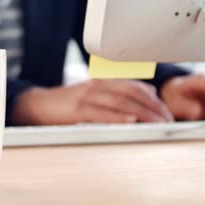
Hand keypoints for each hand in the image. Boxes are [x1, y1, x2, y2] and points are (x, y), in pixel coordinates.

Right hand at [12, 80, 173, 124]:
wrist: (38, 104)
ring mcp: (86, 96)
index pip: (134, 86)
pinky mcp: (76, 109)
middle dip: (152, 106)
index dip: (153, 98)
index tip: (166, 111)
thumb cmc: (67, 102)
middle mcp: (97, 86)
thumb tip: (147, 91)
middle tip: (167, 119)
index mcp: (103, 81)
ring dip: (141, 113)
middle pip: (131, 93)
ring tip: (156, 122)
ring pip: (119, 102)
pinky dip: (117, 117)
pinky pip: (101, 113)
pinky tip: (130, 121)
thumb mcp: (95, 93)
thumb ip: (118, 91)